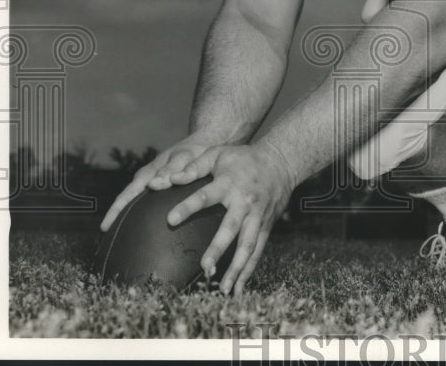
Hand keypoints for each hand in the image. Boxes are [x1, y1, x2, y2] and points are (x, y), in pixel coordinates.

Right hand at [99, 133, 214, 231]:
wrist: (203, 144)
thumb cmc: (194, 151)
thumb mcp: (184, 157)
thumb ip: (172, 169)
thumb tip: (154, 185)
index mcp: (148, 173)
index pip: (126, 195)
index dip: (115, 211)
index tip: (104, 228)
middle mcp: (146, 179)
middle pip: (126, 200)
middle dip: (115, 217)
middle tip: (105, 239)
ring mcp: (152, 183)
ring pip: (135, 201)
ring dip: (126, 216)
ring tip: (118, 238)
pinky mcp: (162, 186)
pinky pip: (146, 201)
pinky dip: (140, 212)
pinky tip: (143, 227)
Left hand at [165, 141, 294, 294]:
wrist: (281, 163)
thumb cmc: (243, 159)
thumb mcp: (218, 155)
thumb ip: (192, 168)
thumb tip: (164, 181)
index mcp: (229, 183)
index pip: (205, 196)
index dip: (188, 207)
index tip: (170, 220)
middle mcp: (245, 202)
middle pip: (231, 228)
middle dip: (219, 248)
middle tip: (205, 267)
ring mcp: (257, 217)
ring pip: (248, 245)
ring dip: (236, 267)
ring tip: (222, 288)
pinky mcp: (265, 227)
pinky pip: (257, 251)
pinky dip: (248, 271)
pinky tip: (237, 289)